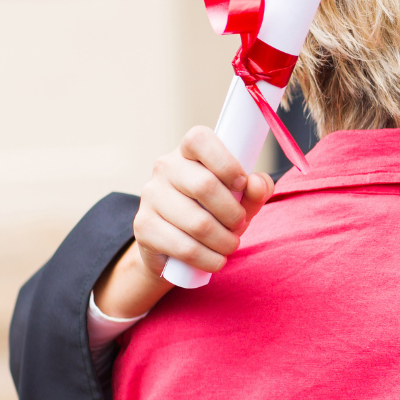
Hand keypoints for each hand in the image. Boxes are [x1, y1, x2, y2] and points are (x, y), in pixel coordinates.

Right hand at [93, 126, 274, 317]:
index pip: (200, 140)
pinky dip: (208, 258)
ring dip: (224, 241)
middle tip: (240, 224)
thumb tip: (256, 183)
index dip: (226, 162)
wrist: (175, 245)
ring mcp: (150, 196)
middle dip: (233, 213)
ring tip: (231, 245)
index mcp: (189, 151)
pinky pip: (183, 247)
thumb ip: (256, 188)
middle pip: (205, 185)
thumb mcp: (241, 198)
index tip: (241, 183)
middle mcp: (165, 168)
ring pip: (197, 222)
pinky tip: (216, 260)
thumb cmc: (215, 211)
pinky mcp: (143, 227)